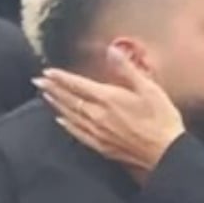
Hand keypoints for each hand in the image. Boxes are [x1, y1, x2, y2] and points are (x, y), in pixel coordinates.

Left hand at [35, 47, 184, 172]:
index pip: (78, 84)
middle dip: (52, 88)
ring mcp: (97, 132)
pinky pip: (77, 133)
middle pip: (69, 99)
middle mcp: (97, 115)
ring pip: (70, 115)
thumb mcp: (149, 89)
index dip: (61, 77)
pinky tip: (60, 121)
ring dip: (56, 104)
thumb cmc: (161, 119)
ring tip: (45, 95)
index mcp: (108, 98)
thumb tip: (112, 50)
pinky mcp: (101, 146)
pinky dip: (67, 125)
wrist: (166, 152)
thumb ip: (127, 69)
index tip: (48, 71)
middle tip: (37, 81)